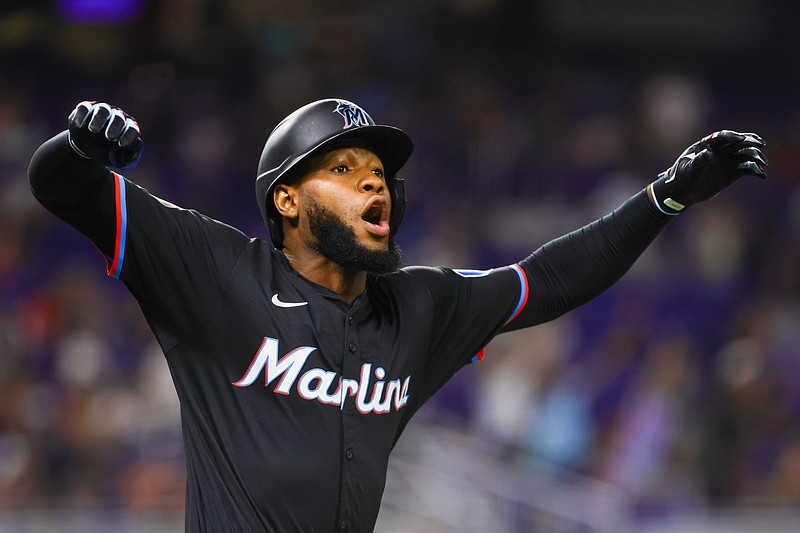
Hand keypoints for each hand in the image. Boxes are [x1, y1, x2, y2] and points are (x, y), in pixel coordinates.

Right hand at [67, 101, 143, 169]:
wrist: (86, 147)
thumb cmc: (105, 152)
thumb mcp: (114, 158)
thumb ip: (125, 158)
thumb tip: (132, 157)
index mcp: (127, 127)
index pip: (132, 129)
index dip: (128, 136)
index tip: (121, 145)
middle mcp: (116, 116)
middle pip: (118, 117)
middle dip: (115, 127)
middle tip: (110, 137)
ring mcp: (102, 110)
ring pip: (103, 109)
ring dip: (99, 119)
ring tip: (93, 130)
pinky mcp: (86, 107)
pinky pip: (85, 107)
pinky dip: (82, 115)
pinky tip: (79, 126)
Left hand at [649, 130, 766, 214]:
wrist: (682, 191)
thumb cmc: (680, 177)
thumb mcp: (687, 169)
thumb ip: (698, 161)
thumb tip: (709, 153)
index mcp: (707, 145)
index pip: (722, 137)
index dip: (732, 136)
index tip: (741, 138)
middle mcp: (719, 151)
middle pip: (738, 142)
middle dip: (750, 141)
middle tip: (761, 144)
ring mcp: (726, 161)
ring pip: (745, 154)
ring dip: (755, 156)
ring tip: (762, 163)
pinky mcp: (732, 172)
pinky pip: (746, 169)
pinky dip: (755, 170)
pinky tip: (761, 175)